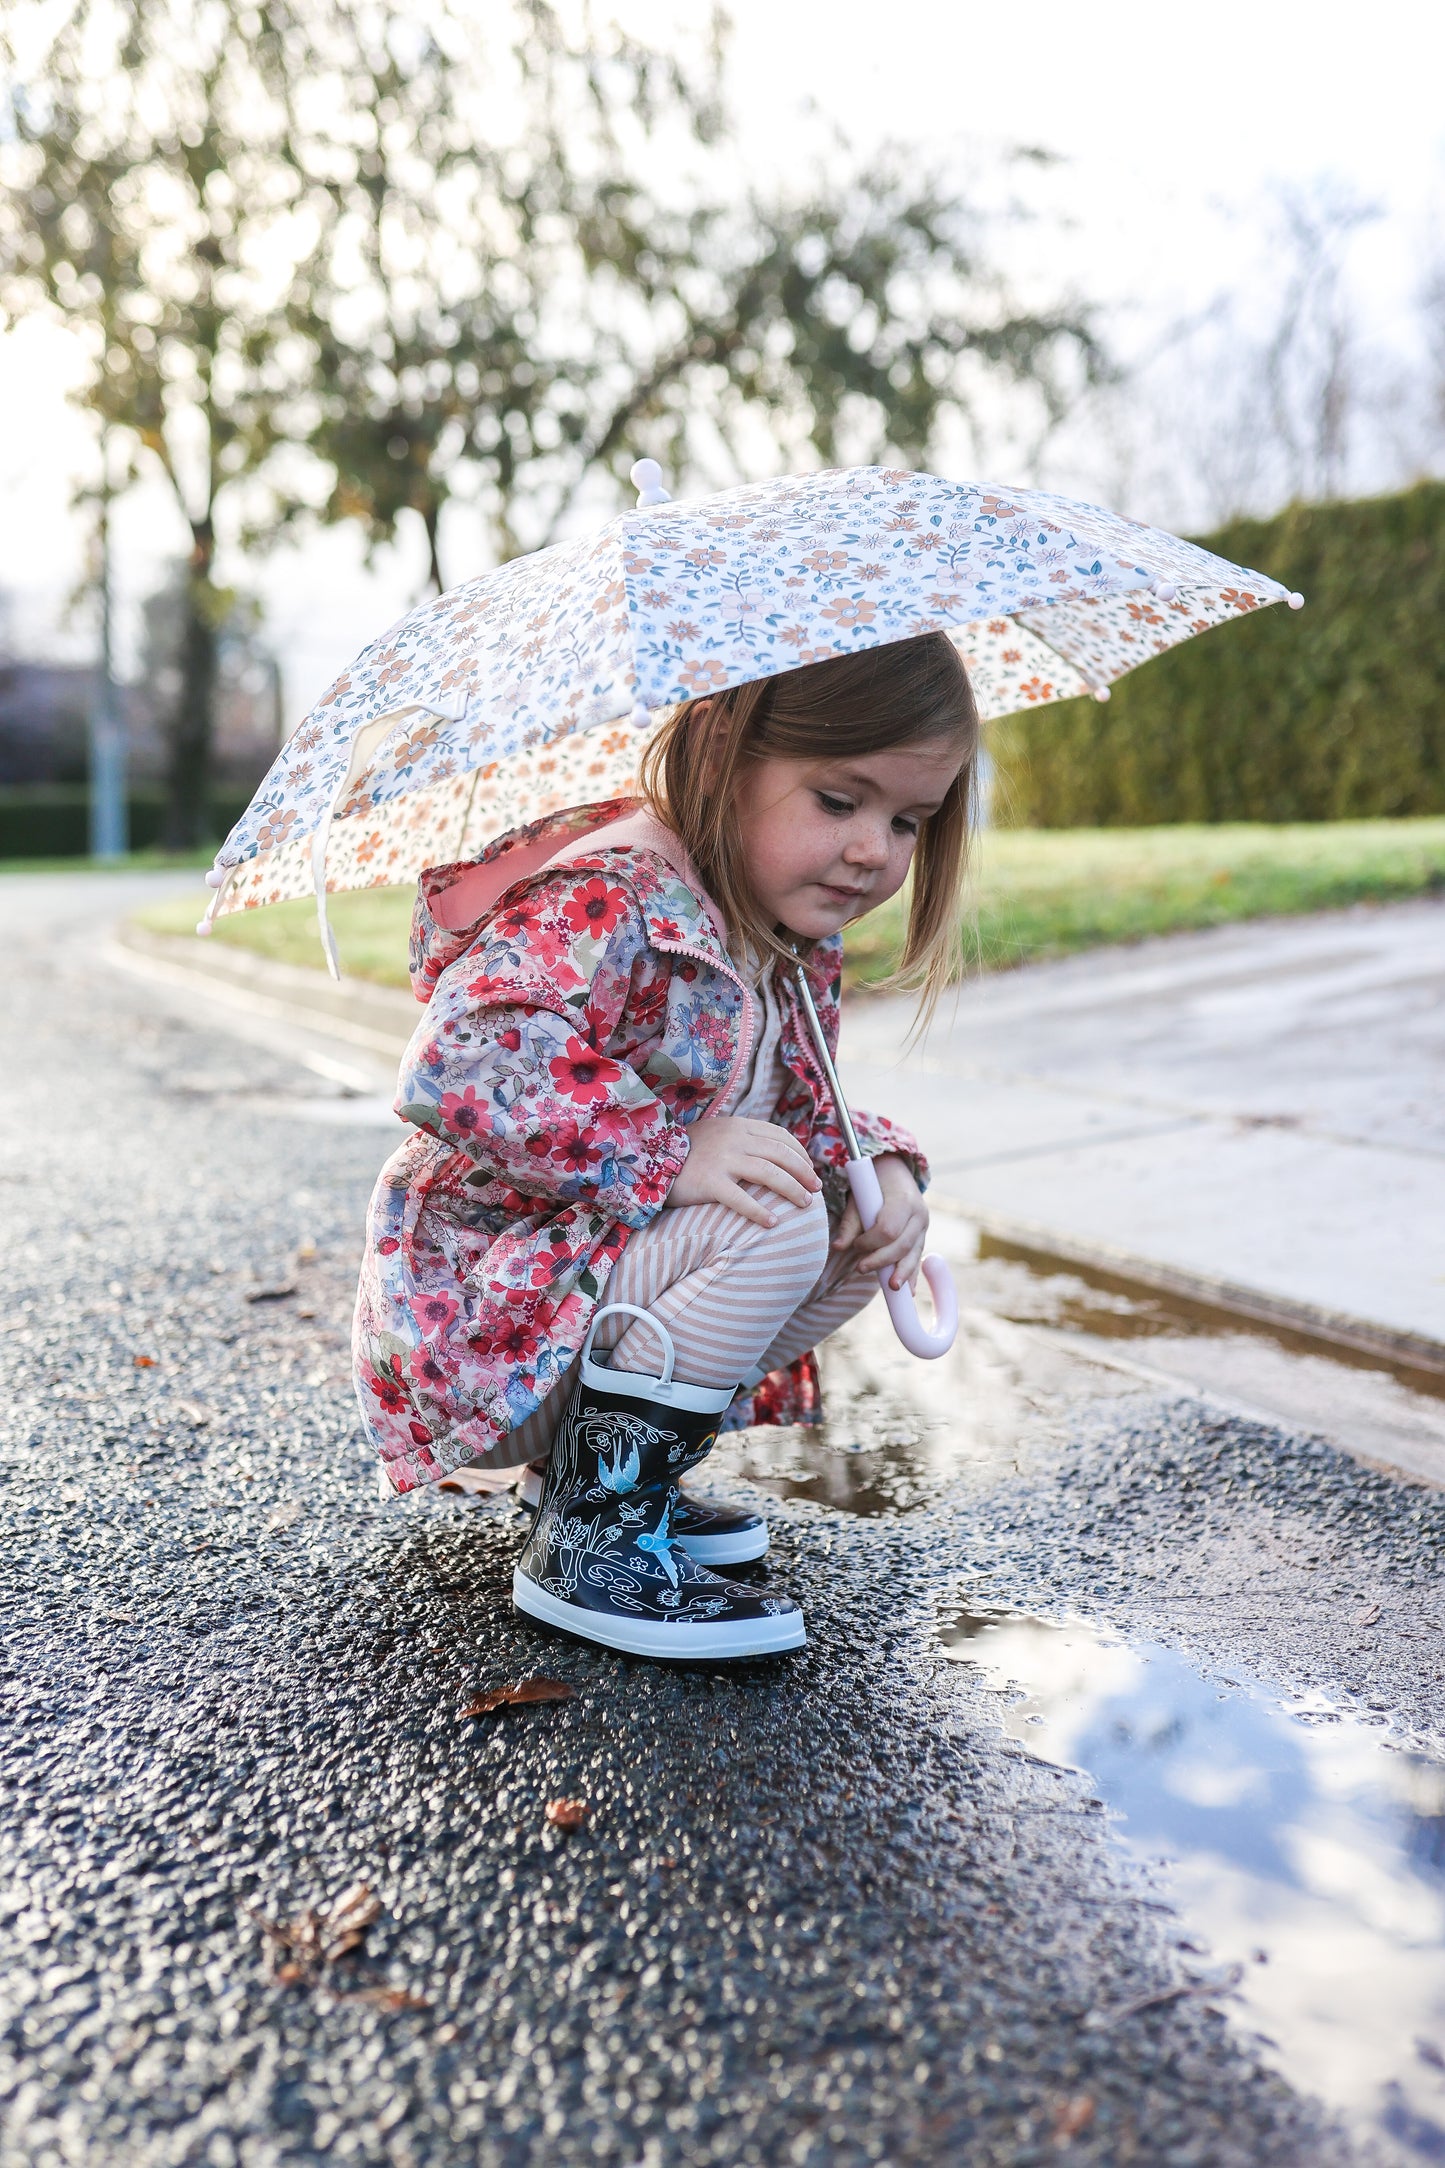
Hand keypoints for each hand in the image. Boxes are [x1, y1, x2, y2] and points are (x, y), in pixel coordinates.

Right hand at [667, 1116, 821, 1227]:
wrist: (649, 1159)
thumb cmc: (687, 1153)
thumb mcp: (718, 1135)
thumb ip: (743, 1140)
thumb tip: (775, 1157)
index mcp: (739, 1126)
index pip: (780, 1137)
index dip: (801, 1154)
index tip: (810, 1170)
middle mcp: (734, 1139)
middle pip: (781, 1155)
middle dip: (804, 1173)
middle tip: (816, 1190)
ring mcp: (722, 1159)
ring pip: (769, 1173)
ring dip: (792, 1190)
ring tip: (804, 1204)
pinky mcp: (709, 1181)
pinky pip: (741, 1198)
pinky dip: (759, 1211)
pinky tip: (772, 1223)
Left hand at [831, 1153, 926, 1290]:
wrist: (895, 1170)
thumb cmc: (873, 1182)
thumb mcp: (859, 1195)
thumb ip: (850, 1222)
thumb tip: (839, 1247)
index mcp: (903, 1200)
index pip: (889, 1230)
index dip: (870, 1242)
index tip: (855, 1245)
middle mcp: (919, 1214)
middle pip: (902, 1245)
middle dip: (882, 1260)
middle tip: (860, 1268)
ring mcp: (924, 1226)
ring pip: (913, 1254)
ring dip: (901, 1272)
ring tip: (891, 1288)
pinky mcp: (922, 1236)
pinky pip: (918, 1257)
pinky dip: (912, 1274)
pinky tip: (909, 1292)